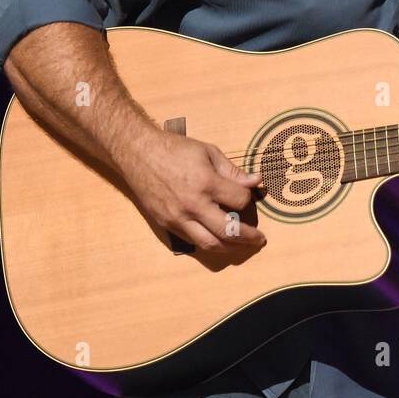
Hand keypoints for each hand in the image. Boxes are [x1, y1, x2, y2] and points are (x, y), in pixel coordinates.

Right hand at [117, 129, 266, 253]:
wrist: (138, 154)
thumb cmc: (176, 149)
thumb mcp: (208, 152)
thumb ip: (233, 171)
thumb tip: (256, 181)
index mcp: (206, 183)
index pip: (239, 201)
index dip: (248, 199)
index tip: (249, 195)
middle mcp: (193, 205)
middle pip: (227, 231)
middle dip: (248, 238)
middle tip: (260, 240)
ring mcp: (178, 218)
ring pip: (209, 243)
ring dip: (230, 248)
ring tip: (243, 246)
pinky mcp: (166, 224)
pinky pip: (192, 241)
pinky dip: (209, 242)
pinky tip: (219, 239)